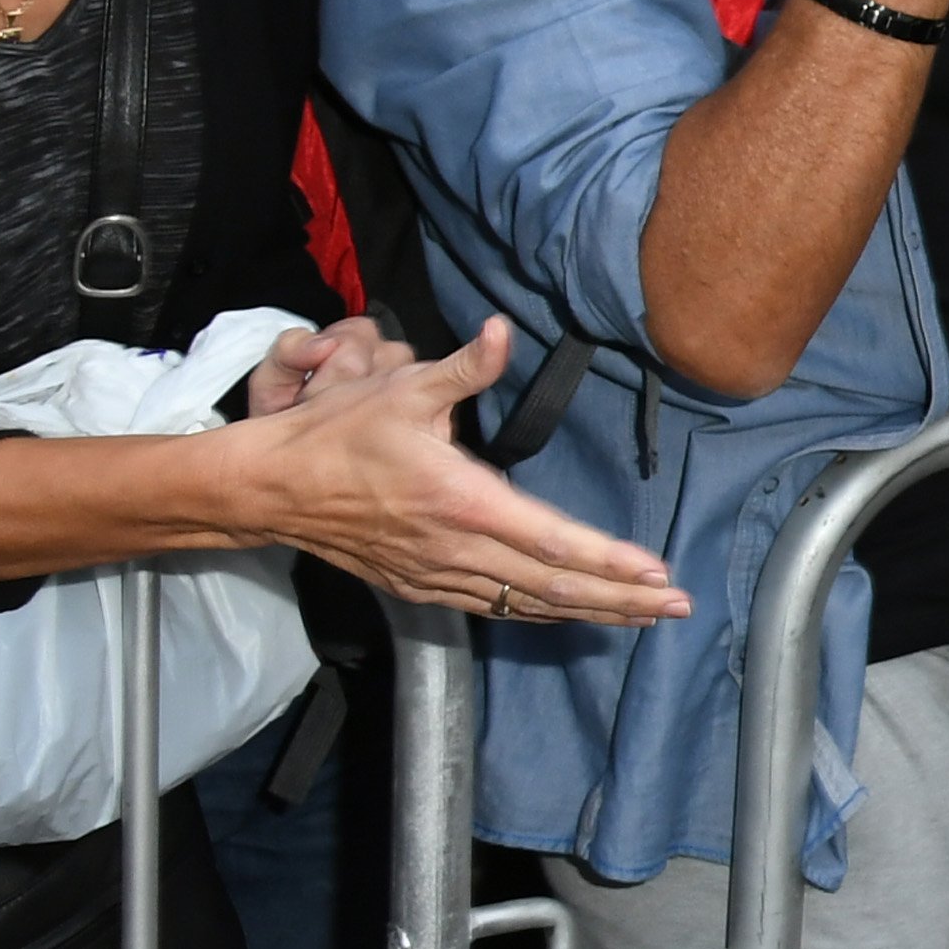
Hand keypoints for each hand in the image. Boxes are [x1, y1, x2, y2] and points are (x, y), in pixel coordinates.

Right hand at [231, 317, 684, 622]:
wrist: (272, 487)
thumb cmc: (338, 434)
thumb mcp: (401, 388)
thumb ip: (463, 368)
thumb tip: (500, 332)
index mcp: (464, 502)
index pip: (553, 541)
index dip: (609, 562)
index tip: (656, 573)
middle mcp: (457, 549)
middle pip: (554, 587)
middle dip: (621, 601)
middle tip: (675, 608)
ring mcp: (438, 576)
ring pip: (527, 605)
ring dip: (589, 613)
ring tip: (643, 617)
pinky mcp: (421, 587)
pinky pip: (493, 608)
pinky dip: (539, 613)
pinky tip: (571, 612)